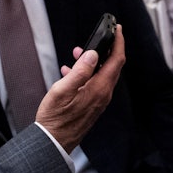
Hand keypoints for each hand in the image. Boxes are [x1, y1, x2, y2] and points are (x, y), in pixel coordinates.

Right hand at [35, 24, 124, 151]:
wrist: (52, 142)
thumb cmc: (55, 118)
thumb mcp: (63, 90)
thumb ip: (80, 71)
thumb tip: (93, 54)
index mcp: (99, 89)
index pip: (116, 60)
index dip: (119, 43)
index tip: (119, 29)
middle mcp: (103, 94)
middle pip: (113, 66)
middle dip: (107, 49)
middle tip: (99, 37)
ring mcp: (99, 100)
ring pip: (102, 74)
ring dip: (93, 61)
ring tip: (77, 53)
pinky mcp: (92, 105)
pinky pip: (94, 83)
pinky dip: (86, 73)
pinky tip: (70, 71)